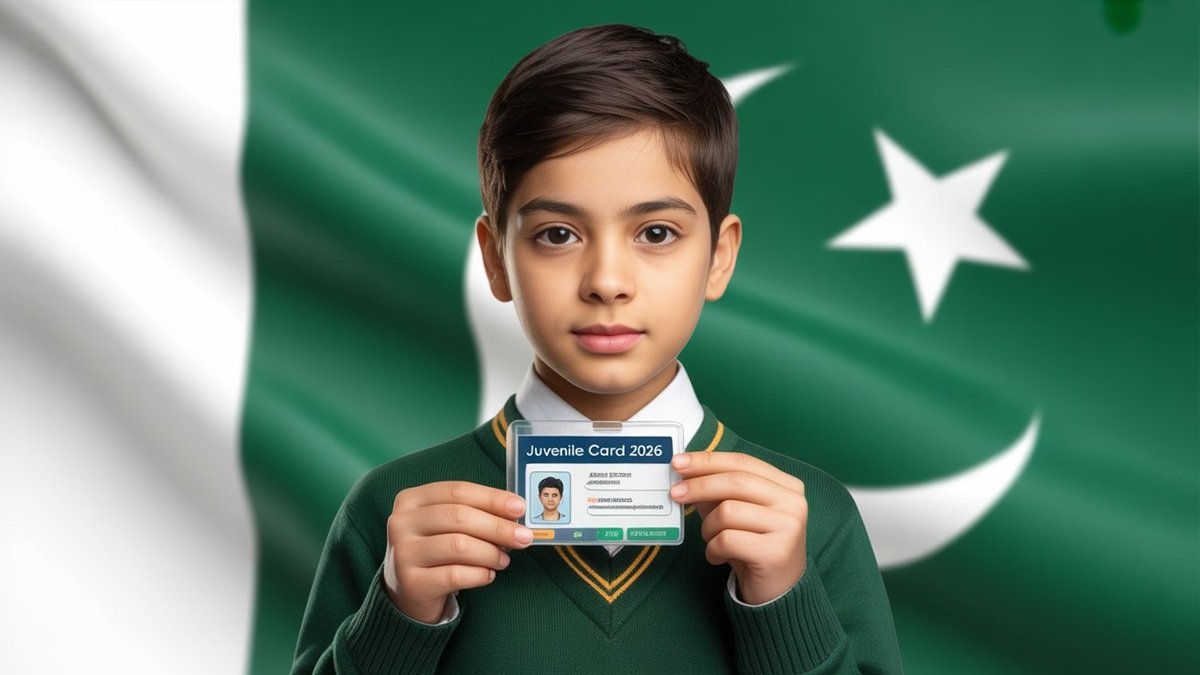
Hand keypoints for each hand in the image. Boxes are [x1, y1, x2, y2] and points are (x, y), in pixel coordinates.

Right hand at [384, 481, 532, 622]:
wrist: (408, 592)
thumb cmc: (436, 550)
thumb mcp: (446, 525)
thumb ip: (475, 513)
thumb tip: (516, 512)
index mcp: (412, 499)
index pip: (458, 491)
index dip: (492, 498)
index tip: (520, 508)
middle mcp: (401, 522)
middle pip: (459, 516)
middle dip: (498, 527)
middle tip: (523, 537)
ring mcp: (403, 553)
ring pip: (459, 546)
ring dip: (490, 553)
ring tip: (504, 560)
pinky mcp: (411, 582)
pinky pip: (455, 575)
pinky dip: (480, 575)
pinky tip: (488, 575)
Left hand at [669, 452, 807, 604]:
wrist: (778, 592)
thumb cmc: (753, 546)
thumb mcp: (737, 513)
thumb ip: (717, 491)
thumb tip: (684, 472)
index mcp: (787, 486)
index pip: (742, 462)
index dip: (708, 460)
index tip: (678, 462)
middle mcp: (793, 502)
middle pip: (736, 482)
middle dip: (699, 485)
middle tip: (675, 494)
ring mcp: (789, 527)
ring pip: (728, 512)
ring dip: (708, 528)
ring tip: (710, 539)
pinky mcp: (777, 553)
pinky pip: (727, 540)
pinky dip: (713, 549)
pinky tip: (717, 556)